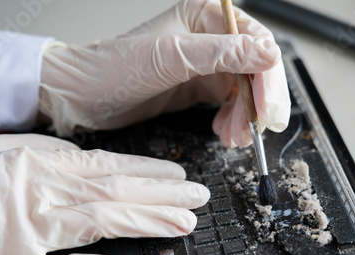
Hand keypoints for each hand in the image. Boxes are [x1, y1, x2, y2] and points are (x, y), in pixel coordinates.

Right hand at [0, 134, 209, 254]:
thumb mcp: (4, 151)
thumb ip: (50, 156)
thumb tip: (92, 160)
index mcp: (36, 163)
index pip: (108, 165)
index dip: (149, 171)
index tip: (179, 177)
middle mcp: (36, 191)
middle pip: (114, 191)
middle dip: (161, 195)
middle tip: (197, 198)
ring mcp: (25, 229)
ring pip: (100, 222)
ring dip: (146, 223)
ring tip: (183, 225)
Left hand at [39, 0, 290, 147]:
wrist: (86, 95)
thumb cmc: (117, 66)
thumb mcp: (172, 58)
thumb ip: (223, 54)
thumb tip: (268, 54)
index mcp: (207, 16)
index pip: (256, 42)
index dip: (268, 76)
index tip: (266, 107)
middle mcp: (212, 38)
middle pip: (257, 69)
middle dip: (259, 101)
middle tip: (259, 127)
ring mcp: (208, 64)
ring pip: (246, 91)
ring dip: (246, 117)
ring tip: (234, 137)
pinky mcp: (201, 87)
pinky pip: (231, 105)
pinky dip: (233, 122)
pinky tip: (224, 132)